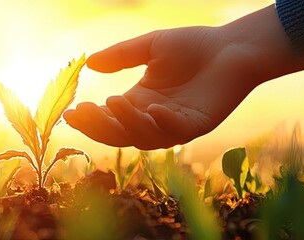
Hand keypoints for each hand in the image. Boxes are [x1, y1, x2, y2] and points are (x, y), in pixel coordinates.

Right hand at [65, 5, 299, 149]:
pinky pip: (175, 131)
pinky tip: (154, 109)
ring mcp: (175, 125)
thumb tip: (89, 63)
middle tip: (83, 112)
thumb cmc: (195, 46)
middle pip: (119, 134)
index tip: (69, 112)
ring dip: (127, 123)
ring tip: (113, 101)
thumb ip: (121, 56)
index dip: (88, 119)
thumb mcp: (151, 46)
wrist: (234, 46)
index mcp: (140, 102)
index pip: (108, 119)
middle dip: (99, 126)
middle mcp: (153, 118)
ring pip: (143, 137)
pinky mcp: (197, 125)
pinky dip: (162, 123)